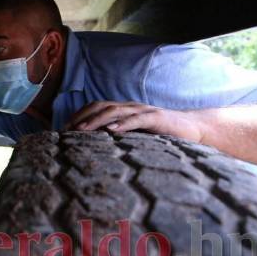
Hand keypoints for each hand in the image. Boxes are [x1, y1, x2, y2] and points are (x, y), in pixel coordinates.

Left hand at [63, 100, 204, 142]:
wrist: (193, 127)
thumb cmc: (162, 134)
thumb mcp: (136, 135)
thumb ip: (119, 137)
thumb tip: (95, 149)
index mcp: (123, 110)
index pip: (95, 108)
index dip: (79, 115)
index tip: (63, 129)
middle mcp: (129, 107)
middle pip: (100, 106)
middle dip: (81, 117)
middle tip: (66, 130)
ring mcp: (142, 110)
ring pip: (114, 111)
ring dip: (96, 120)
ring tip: (82, 130)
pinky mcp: (156, 117)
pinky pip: (136, 119)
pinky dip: (123, 124)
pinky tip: (112, 131)